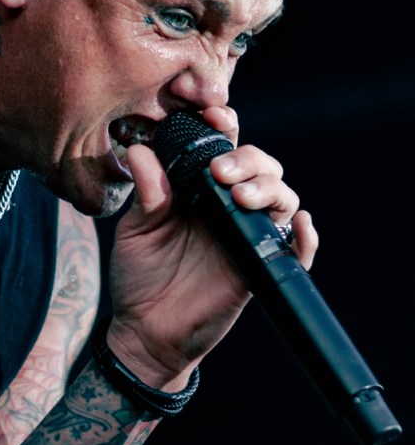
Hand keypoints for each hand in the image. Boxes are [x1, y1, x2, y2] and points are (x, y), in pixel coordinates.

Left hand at [106, 106, 318, 390]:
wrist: (144, 329)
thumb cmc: (139, 273)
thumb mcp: (136, 228)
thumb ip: (146, 191)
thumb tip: (140, 151)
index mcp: (200, 187)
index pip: (224, 146)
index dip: (225, 125)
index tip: (212, 115)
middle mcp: (229, 206)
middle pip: (261, 166)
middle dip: (248, 159)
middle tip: (220, 171)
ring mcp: (248, 236)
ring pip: (282, 199)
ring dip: (269, 189)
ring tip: (241, 196)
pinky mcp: (260, 269)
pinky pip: (298, 252)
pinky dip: (307, 238)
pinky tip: (299, 225)